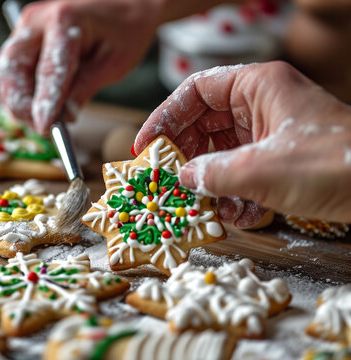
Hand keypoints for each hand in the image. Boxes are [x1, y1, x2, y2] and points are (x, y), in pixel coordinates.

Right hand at [0, 0, 217, 133]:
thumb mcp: (114, 64)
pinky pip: (13, 70)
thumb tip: (64, 117)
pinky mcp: (25, 37)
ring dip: (18, 101)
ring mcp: (27, 27)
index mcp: (65, 20)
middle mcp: (38, 20)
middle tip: (41, 128)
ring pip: (7, 71)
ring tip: (42, 122)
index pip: (49, 69)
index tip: (45, 127)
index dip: (45, 102)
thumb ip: (85, 88)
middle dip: (21, 104)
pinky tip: (38, 108)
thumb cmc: (125, 31)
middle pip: (13, 69)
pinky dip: (21, 92)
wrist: (124, 5)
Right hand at [135, 61, 350, 224]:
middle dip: (185, 158)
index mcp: (256, 86)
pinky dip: (234, 196)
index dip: (164, 117)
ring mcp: (270, 135)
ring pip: (221, 154)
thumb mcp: (261, 170)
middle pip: (204, 125)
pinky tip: (237, 217)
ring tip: (201, 207)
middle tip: (165, 183)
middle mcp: (261, 106)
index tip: (146, 146)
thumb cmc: (335, 163)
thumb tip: (182, 179)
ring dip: (209, 183)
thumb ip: (211, 173)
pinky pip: (241, 174)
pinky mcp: (279, 161)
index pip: (195, 92)